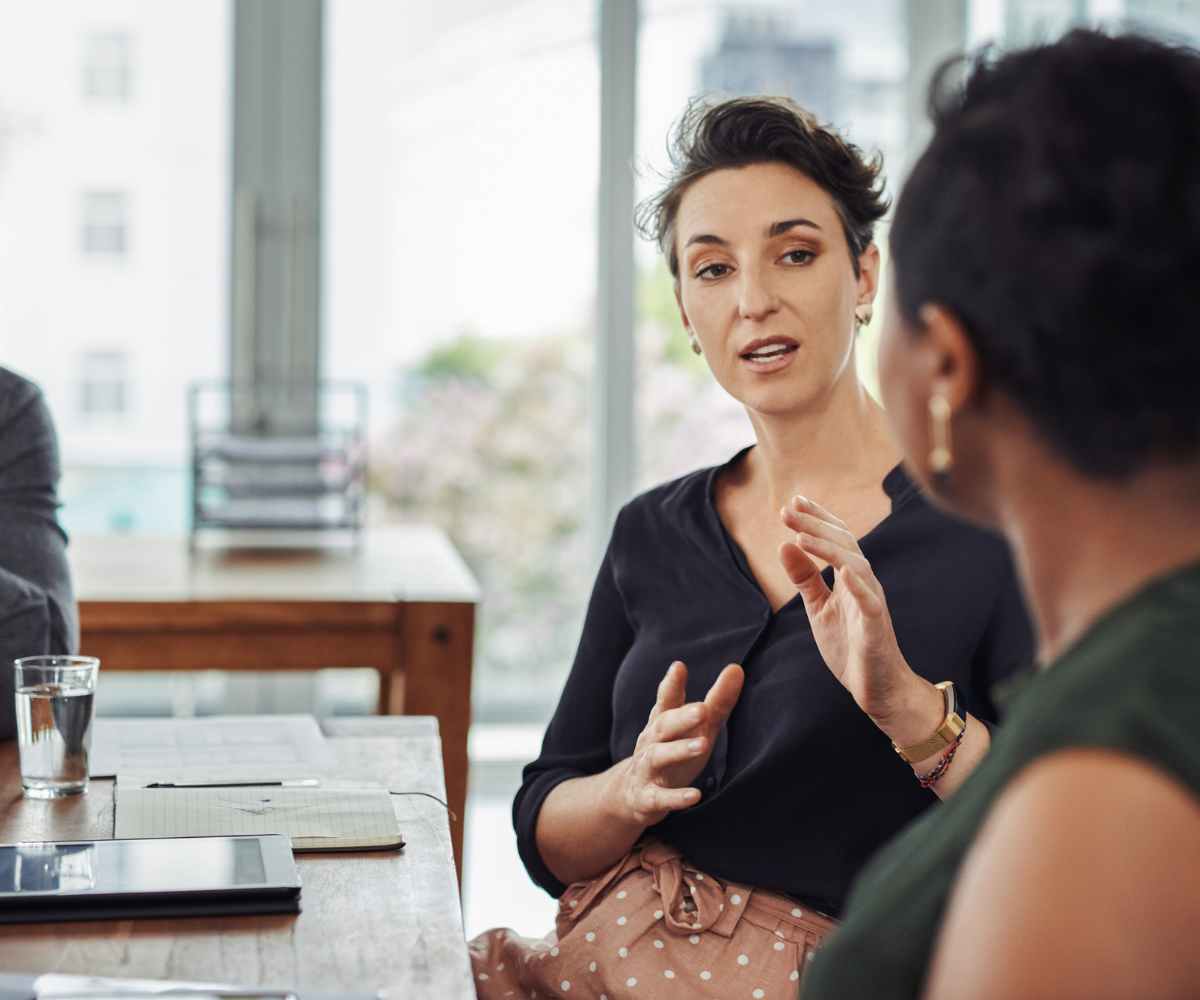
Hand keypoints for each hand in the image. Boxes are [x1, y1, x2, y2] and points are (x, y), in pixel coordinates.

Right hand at [610, 660, 743, 827]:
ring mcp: (647, 769)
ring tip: (702, 745)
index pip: (666, 701)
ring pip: (658, 756)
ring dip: (678, 750)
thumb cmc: (671, 752)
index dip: (671, 684)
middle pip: (663, 725)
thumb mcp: (695, 728)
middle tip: (702, 710)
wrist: (631, 794)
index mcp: (662, 722)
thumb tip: (736, 669)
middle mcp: (651, 742)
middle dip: (681, 717)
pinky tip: (696, 796)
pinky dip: (676, 797)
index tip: (679, 667)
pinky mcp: (648, 798)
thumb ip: (716, 701)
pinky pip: (660, 797)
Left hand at [779, 496, 925, 724]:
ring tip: (802, 536)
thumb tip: (784, 544)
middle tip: (787, 510)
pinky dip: (857, 585)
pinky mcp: (877, 627)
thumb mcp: (819, 607)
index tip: (793, 502)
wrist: (879, 688)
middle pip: (843, 544)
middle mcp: (864, 583)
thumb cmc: (851, 646)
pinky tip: (842, 571)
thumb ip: (805, 578)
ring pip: (855, 565)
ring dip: (829, 549)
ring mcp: (872, 602)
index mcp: (850, 578)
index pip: (835, 538)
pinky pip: (870, 602)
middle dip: (815, 525)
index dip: (816, 519)